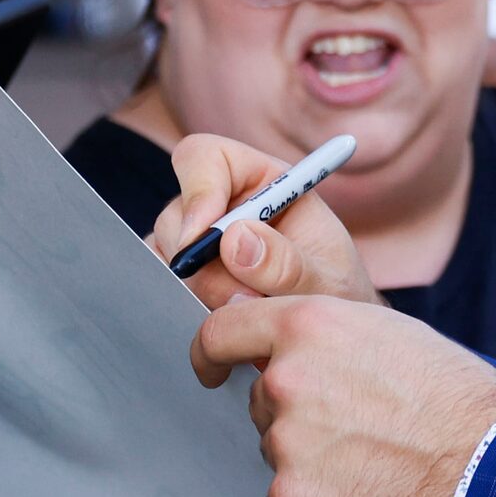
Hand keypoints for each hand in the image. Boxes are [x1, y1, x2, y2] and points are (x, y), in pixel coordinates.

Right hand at [149, 133, 380, 307]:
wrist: (327, 339)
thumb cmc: (335, 298)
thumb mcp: (327, 283)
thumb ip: (288, 264)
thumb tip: (235, 242)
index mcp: (261, 182)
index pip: (204, 157)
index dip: (198, 190)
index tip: (205, 235)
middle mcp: (220, 207)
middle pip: (176, 216)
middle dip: (201, 264)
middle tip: (243, 300)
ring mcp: (196, 245)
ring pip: (164, 258)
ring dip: (199, 294)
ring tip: (248, 317)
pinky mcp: (183, 280)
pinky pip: (160, 288)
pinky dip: (185, 309)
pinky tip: (225, 328)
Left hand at [191, 295, 495, 496]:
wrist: (489, 465)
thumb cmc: (455, 400)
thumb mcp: (386, 334)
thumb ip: (325, 338)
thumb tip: (290, 353)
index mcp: (308, 326)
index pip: (223, 330)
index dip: (211, 352)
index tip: (210, 368)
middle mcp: (286, 380)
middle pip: (263, 401)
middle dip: (298, 414)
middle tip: (359, 427)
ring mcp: (285, 444)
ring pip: (280, 452)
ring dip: (313, 459)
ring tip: (374, 460)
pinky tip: (366, 494)